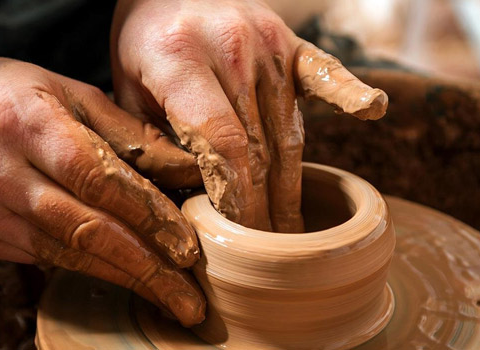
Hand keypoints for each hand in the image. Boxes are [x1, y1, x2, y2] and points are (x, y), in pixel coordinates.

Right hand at [0, 59, 204, 326]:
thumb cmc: (20, 98)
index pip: (101, 179)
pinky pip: (50, 258)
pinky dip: (96, 272)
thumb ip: (131, 134)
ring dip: (125, 279)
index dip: (148, 216)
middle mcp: (8, 173)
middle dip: (146, 267)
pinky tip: (130, 280)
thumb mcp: (75, 97)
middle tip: (190, 298)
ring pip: (68, 253)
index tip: (187, 248)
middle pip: (87, 229)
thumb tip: (187, 169)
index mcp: (34, 126)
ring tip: (170, 299)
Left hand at [111, 0, 386, 231]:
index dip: (236, 194)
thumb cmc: (145, 46)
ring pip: (288, 129)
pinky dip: (348, 94)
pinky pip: (325, 72)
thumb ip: (151, 142)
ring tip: (292, 227)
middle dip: (263, 205)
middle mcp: (233, 47)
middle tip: (269, 250)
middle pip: (259, 145)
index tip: (242, 235)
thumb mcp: (126, 92)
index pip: (221, 141)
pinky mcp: (290, 42)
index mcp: (180, 58)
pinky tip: (372, 110)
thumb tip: (183, 198)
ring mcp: (268, 42)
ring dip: (290, 184)